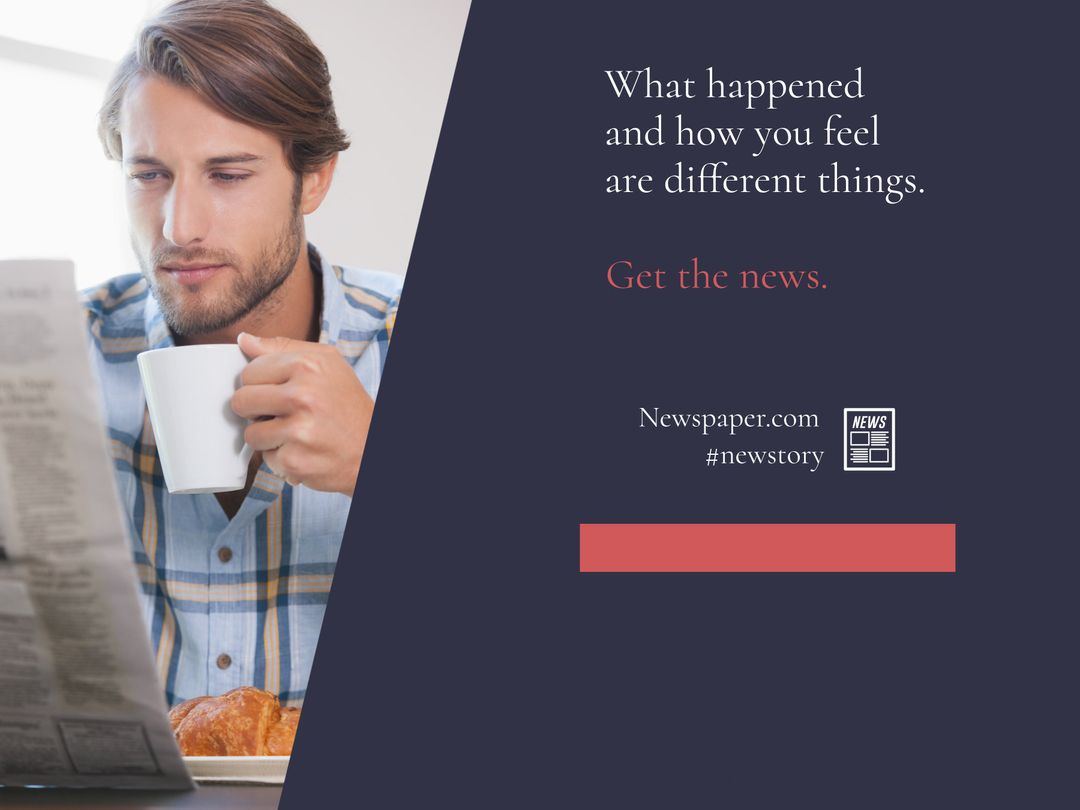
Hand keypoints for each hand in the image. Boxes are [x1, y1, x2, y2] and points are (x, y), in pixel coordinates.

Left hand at [231, 332, 372, 495]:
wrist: (372, 449)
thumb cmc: (348, 404)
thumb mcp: (326, 363)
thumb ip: (283, 348)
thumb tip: (244, 341)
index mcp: (307, 366)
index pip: (249, 372)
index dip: (261, 384)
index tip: (280, 391)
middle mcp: (303, 396)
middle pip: (242, 401)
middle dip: (256, 410)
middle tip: (283, 413)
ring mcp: (299, 431)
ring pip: (250, 433)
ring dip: (268, 436)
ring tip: (295, 432)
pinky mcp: (295, 461)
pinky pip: (266, 458)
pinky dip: (281, 457)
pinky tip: (302, 450)